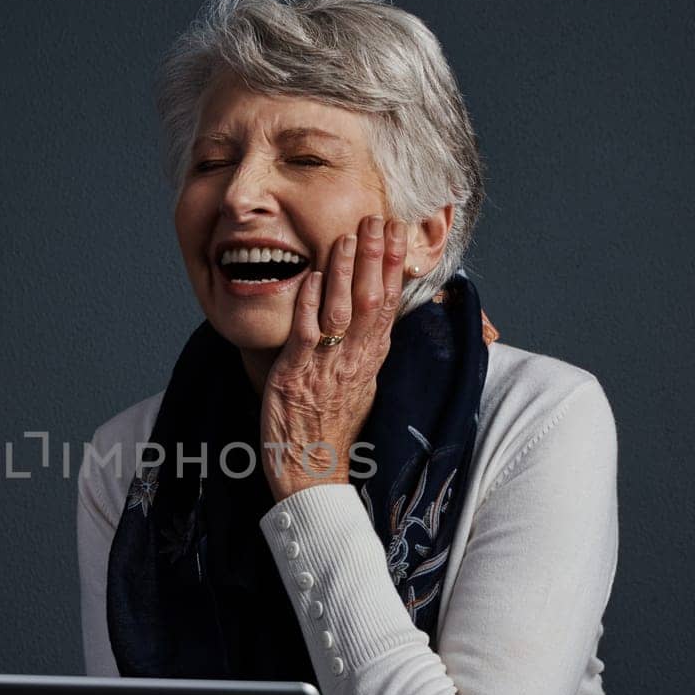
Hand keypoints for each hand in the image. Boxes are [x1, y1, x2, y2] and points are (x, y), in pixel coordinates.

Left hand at [260, 214, 407, 502]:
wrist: (311, 474)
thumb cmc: (331, 431)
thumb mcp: (359, 386)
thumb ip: (363, 351)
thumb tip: (370, 323)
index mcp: (370, 360)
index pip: (388, 304)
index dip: (393, 266)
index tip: (397, 232)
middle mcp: (354, 361)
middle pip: (371, 299)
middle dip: (375, 257)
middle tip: (377, 219)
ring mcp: (326, 368)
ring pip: (341, 310)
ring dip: (344, 270)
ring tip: (347, 236)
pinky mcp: (296, 377)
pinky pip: (306, 333)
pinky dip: (310, 302)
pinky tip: (311, 276)